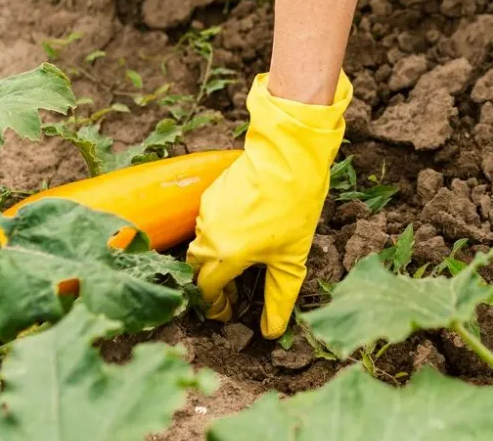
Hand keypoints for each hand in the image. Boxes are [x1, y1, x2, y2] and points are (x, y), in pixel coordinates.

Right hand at [186, 71, 351, 337]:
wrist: (289, 160)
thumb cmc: (294, 210)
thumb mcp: (291, 260)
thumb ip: (279, 299)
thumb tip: (272, 332)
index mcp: (225, 256)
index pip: (206, 289)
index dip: (215, 305)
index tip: (227, 312)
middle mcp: (208, 236)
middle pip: (198, 268)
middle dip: (212, 283)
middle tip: (234, 293)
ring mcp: (207, 212)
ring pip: (202, 244)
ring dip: (216, 258)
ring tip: (243, 262)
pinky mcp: (212, 194)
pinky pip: (208, 223)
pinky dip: (220, 235)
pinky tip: (245, 232)